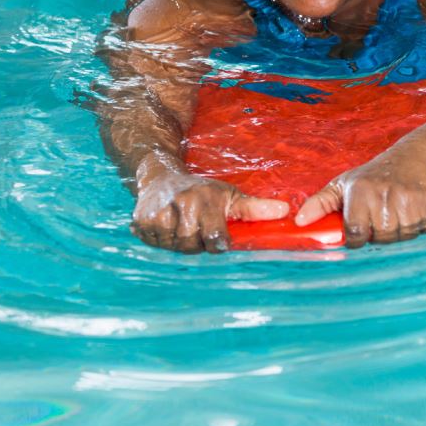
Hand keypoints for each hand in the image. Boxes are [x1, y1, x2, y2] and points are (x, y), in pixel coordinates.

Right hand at [133, 158, 288, 253]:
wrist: (161, 176)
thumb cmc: (202, 190)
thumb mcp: (230, 195)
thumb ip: (255, 208)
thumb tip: (285, 212)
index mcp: (205, 202)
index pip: (216, 239)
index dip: (218, 242)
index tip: (217, 232)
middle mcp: (181, 206)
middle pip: (194, 247)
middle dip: (198, 241)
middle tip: (196, 223)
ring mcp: (159, 215)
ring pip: (174, 249)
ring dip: (179, 242)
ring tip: (181, 222)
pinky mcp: (141, 222)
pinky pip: (155, 244)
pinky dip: (161, 239)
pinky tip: (166, 223)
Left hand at [294, 147, 425, 247]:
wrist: (417, 155)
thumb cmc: (375, 175)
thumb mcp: (345, 184)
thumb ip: (320, 204)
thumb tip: (299, 221)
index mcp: (361, 192)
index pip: (356, 234)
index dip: (358, 235)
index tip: (362, 226)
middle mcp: (385, 195)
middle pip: (381, 239)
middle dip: (380, 233)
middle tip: (383, 214)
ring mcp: (410, 200)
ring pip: (402, 238)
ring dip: (401, 230)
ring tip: (398, 210)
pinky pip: (423, 230)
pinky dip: (419, 225)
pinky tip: (413, 208)